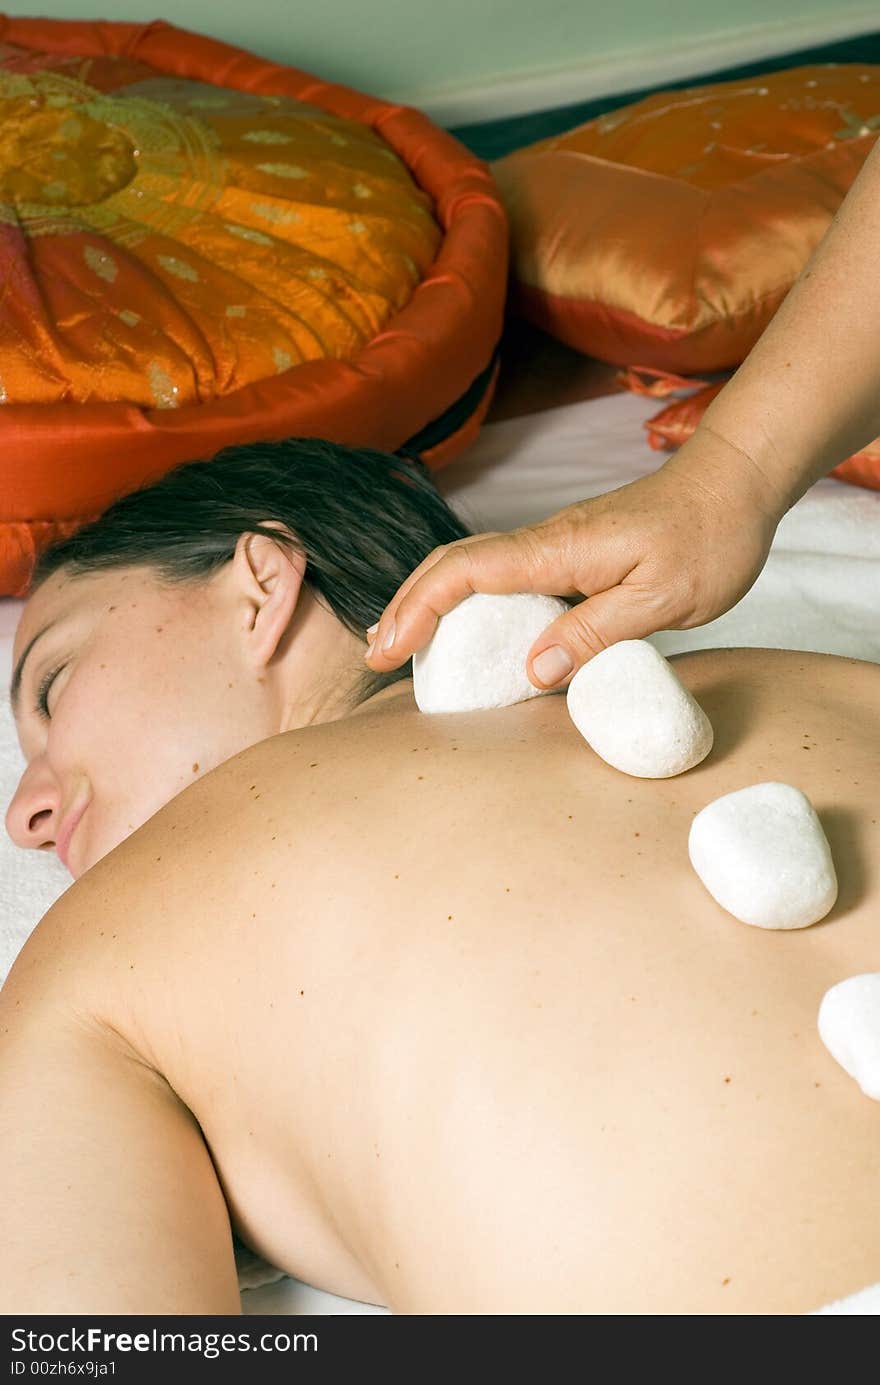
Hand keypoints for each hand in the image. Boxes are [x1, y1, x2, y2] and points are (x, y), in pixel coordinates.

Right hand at [364, 431, 781, 687]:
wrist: (735, 486)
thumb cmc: (709, 538)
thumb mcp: (664, 598)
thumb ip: (597, 632)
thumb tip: (533, 670)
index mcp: (559, 549)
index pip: (465, 572)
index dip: (420, 609)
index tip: (392, 649)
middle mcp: (546, 541)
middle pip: (452, 564)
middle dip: (407, 605)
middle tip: (379, 654)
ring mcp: (555, 544)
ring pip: (472, 566)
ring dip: (429, 600)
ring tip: (402, 641)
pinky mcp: (569, 552)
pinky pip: (501, 573)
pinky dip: (465, 597)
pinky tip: (466, 626)